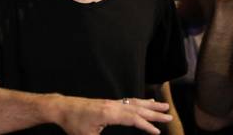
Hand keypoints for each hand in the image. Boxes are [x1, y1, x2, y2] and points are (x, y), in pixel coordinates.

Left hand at [56, 96, 171, 134]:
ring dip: (150, 105)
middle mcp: (113, 105)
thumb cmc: (73, 124)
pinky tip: (146, 102)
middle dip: (154, 113)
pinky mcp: (109, 102)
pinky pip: (129, 101)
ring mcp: (111, 102)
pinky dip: (140, 102)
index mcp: (109, 113)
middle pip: (138, 108)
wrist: (63, 108)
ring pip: (135, 103)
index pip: (133, 118)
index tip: (158, 132)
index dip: (146, 125)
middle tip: (169, 115)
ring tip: (163, 106)